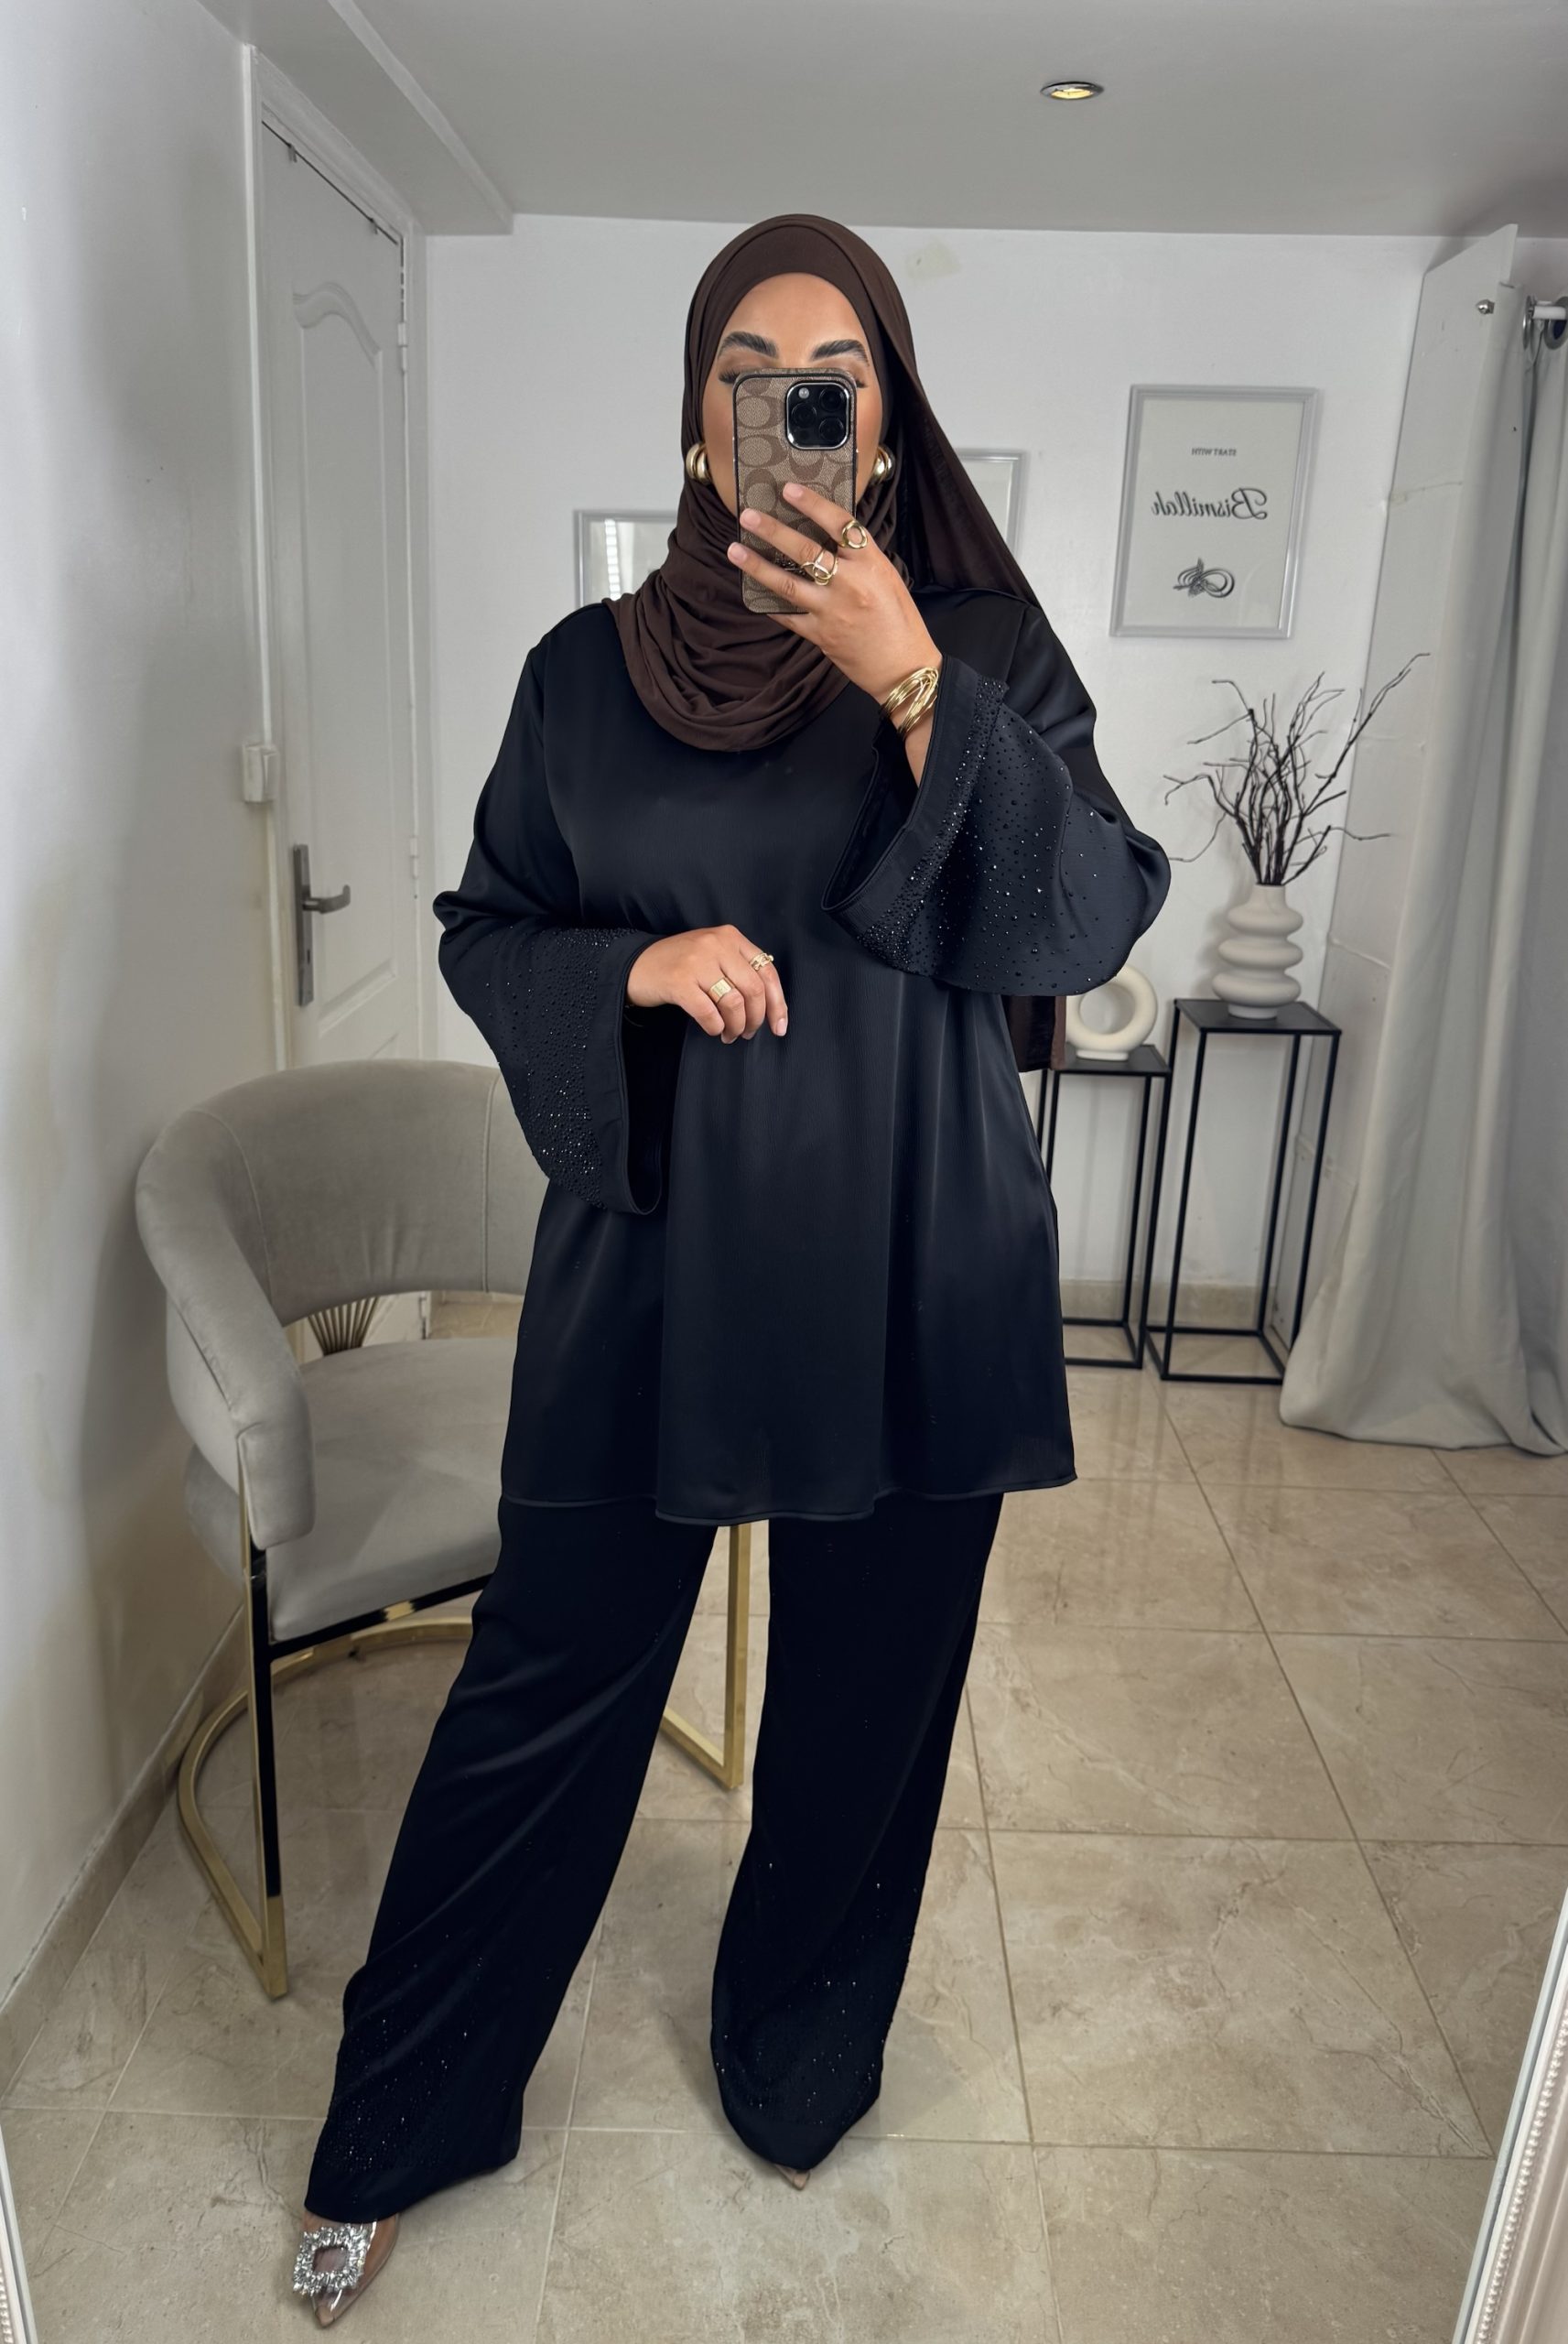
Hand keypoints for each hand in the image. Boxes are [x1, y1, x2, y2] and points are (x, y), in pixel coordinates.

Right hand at [626, 925, 787, 1043]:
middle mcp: (715, 944)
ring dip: (735, 1027)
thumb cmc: (679, 965)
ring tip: (729, 1034)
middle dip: (756, 1019)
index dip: (777, 1003)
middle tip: (748, 1033)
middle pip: (754, 990)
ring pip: (734, 1003)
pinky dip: (715, 1027)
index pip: (767, 971)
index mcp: (730, 937)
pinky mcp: (679, 982)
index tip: (779, 1026)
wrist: (636, 964)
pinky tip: (713, 1029)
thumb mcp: (713, 954)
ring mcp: (696, 962)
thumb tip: (770, 1004)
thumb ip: (739, 968)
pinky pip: (709, 1013)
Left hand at [725, 480, 940, 709]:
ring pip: (787, 583)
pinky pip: (788, 616)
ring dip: (757, 566)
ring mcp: (831, 611)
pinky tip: (753, 593)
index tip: (789, 489)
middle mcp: (849, 583)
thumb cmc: (901, 620)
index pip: (839, 524)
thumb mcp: (888, 578)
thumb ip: (860, 558)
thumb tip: (829, 538)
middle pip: (804, 551)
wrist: (903, 667)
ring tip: (735, 550)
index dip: (812, 504)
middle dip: (772, 531)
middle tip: (747, 516)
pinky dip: (770, 605)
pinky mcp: (820, 635)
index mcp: (871, 563)